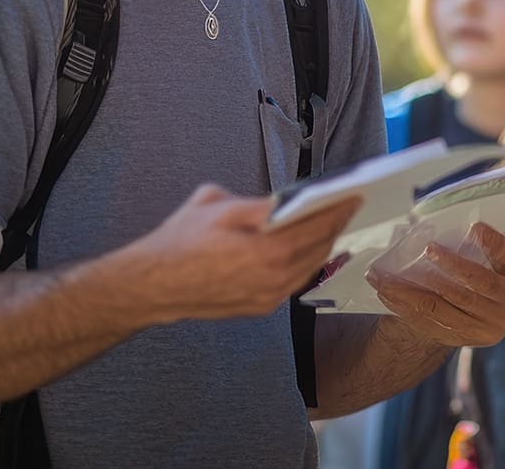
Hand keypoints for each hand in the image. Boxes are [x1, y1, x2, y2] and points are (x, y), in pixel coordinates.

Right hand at [122, 183, 359, 322]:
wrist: (150, 286)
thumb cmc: (179, 242)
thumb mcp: (218, 206)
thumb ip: (258, 204)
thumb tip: (287, 202)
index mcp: (267, 251)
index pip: (317, 227)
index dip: (338, 210)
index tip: (354, 197)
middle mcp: (274, 279)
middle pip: (319, 248)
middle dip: (335, 226)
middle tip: (346, 208)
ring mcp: (268, 297)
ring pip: (310, 267)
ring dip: (323, 245)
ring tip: (331, 225)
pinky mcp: (260, 308)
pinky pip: (294, 282)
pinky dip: (305, 263)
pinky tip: (307, 248)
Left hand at [367, 222, 504, 348]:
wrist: (479, 317)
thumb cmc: (482, 272)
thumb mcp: (492, 257)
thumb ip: (481, 243)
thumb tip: (456, 220)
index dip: (493, 241)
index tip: (474, 226)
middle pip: (478, 284)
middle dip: (450, 266)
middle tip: (428, 249)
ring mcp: (489, 327)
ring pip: (446, 307)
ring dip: (413, 291)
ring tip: (389, 277)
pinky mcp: (465, 340)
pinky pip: (431, 323)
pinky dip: (407, 308)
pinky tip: (389, 294)